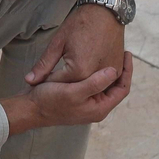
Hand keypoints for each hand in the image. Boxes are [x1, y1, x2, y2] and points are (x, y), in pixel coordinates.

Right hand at [3, 53, 133, 134]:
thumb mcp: (73, 91)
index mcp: (99, 108)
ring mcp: (89, 102)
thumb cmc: (49, 101)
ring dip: (109, 69)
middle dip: (121, 69)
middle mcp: (97, 107)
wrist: (30, 108)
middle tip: (122, 50)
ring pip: (106, 84)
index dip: (128, 71)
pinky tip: (96, 58)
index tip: (127, 53)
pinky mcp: (81, 96)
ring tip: (112, 51)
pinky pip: (95, 83)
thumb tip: (114, 71)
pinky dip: (98, 71)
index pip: (122, 89)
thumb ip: (94, 83)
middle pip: (116, 86)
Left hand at [25, 0, 126, 85]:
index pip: (57, 85)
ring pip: (88, 86)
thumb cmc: (80, 24)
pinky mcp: (116, 69)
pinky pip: (102, 81)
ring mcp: (109, 74)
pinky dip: (93, 78)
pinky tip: (87, 67)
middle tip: (58, 69)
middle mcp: (95, 76)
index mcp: (78, 71)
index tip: (43, 76)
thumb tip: (29, 81)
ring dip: (79, 82)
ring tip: (73, 67)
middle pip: (73, 88)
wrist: (106, 10)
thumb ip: (44, 65)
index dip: (47, 81)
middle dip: (63, 83)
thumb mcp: (58, 43)